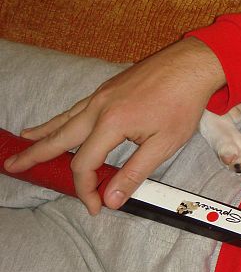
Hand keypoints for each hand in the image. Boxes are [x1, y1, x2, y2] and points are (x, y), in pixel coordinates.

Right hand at [3, 37, 225, 213]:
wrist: (192, 65)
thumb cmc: (182, 101)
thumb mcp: (164, 144)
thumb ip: (135, 172)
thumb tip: (112, 198)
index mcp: (111, 122)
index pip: (85, 164)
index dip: (86, 189)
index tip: (96, 206)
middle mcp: (98, 107)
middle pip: (59, 138)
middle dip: (35, 155)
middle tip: (13, 167)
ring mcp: (100, 95)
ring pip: (64, 119)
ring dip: (42, 135)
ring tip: (22, 144)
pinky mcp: (107, 89)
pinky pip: (75, 108)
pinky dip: (60, 118)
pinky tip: (54, 122)